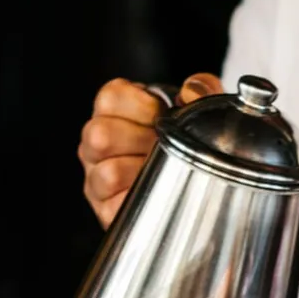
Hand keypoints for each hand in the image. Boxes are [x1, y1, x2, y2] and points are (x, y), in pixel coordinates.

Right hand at [79, 73, 222, 227]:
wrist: (198, 188)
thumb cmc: (185, 142)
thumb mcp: (199, 108)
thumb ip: (202, 87)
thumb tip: (190, 91)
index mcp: (113, 112)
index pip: (109, 98)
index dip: (141, 106)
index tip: (161, 115)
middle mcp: (97, 143)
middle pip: (99, 135)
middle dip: (140, 140)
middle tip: (162, 145)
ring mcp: (96, 177)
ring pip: (107, 173)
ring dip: (141, 172)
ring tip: (163, 170)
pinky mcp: (105, 210)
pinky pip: (116, 207)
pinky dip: (140, 200)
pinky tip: (157, 193)